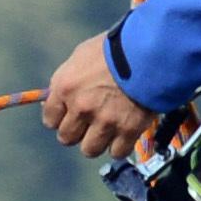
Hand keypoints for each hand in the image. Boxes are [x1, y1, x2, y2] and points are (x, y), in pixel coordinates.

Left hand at [38, 30, 170, 165]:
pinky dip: (121, 146)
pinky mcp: (128, 130)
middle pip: (67, 138)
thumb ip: (68, 80)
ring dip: (97, 142)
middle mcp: (81, 108)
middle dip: (77, 132)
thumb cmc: (116, 49)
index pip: (50, 120)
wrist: (150, 52)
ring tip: (107, 130)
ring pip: (90, 149)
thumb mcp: (81, 57)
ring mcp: (105, 121)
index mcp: (65, 88)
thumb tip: (59, 96)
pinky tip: (124, 134)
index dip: (61, 119)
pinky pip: (117, 152)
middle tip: (89, 123)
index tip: (70, 116)